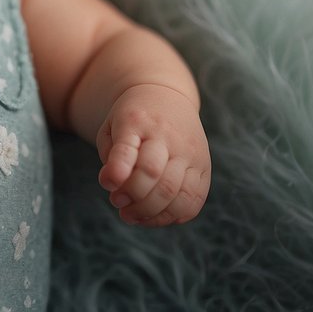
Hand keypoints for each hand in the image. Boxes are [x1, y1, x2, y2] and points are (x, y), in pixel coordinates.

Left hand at [95, 83, 210, 226]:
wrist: (166, 96)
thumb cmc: (132, 119)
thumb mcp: (111, 127)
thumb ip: (111, 156)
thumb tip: (114, 185)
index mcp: (136, 121)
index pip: (127, 150)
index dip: (116, 172)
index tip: (108, 185)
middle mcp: (167, 136)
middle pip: (153, 175)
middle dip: (132, 197)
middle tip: (117, 203)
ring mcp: (190, 152)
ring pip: (175, 193)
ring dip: (150, 212)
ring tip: (131, 215)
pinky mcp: (204, 167)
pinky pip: (193, 201)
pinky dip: (172, 216)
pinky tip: (154, 216)